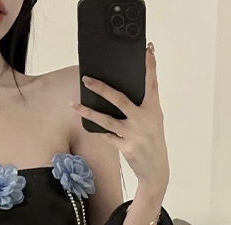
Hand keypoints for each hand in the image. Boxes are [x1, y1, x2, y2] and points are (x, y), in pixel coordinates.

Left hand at [70, 41, 168, 193]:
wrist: (156, 169)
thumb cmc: (152, 140)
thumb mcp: (154, 119)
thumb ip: (143, 103)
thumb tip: (122, 89)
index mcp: (153, 109)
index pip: (151, 83)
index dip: (150, 66)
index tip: (148, 50)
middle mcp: (144, 119)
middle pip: (120, 99)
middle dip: (101, 89)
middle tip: (86, 79)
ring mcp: (134, 134)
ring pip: (107, 120)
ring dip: (89, 112)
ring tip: (74, 105)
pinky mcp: (126, 147)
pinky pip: (107, 136)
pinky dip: (97, 129)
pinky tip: (85, 123)